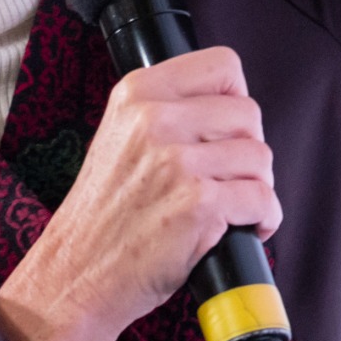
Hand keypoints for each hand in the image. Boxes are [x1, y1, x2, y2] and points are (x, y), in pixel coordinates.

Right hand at [0, 47, 279, 340]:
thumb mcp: (120, 136)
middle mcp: (155, 119)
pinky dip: (264, 219)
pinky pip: (262, 199)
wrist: (75, 274)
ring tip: (230, 207)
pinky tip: (244, 229)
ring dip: (256, 187)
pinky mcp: (198, 203)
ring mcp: (177, 161)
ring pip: (260, 157)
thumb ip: (168, 110)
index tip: (229, 128)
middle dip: (247, 150)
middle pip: (248, 114)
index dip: (236, 98)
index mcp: (137, 92)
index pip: (223, 65)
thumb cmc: (104, 214)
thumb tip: (229, 104)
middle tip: (227, 178)